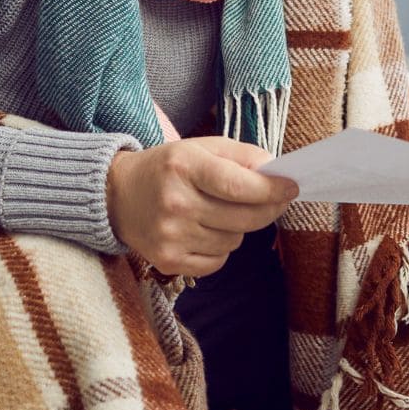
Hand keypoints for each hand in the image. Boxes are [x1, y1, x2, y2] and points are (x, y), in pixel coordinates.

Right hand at [105, 136, 298, 276]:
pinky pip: (218, 261)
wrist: (116, 196)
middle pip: (244, 218)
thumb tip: (275, 169)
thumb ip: (239, 155)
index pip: (239, 185)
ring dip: (238, 228)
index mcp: (183, 167)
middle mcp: (175, 203)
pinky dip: (221, 248)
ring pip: (234, 241)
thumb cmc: (166, 168)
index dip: (272, 189)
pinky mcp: (167, 261)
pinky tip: (205, 231)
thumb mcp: (198, 148)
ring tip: (219, 213)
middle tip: (276, 200)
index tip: (292, 187)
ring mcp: (170, 236)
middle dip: (268, 209)